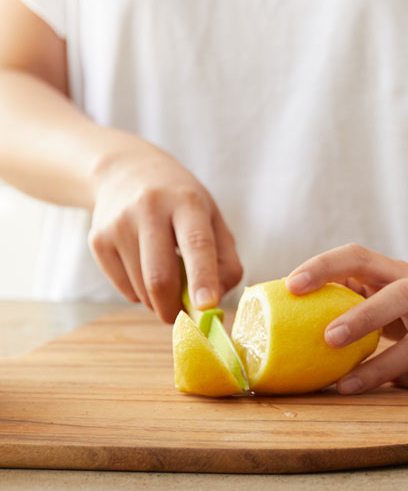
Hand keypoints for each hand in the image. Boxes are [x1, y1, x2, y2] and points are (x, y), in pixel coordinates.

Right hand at [88, 141, 242, 321]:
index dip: (203, 278)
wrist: (126, 172)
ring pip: (141, 289)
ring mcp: (118, 224)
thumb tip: (215, 303)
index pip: (197, 244)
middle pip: (160, 277)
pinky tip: (145, 270)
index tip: (207, 306)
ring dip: (159, 302)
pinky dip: (140, 294)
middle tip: (185, 317)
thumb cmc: (181, 203)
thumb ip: (226, 261)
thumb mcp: (213, 219)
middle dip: (175, 309)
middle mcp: (150, 209)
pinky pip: (123, 288)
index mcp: (187, 202)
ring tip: (168, 282)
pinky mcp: (98, 240)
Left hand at [285, 244, 407, 393]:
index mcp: (396, 270)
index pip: (358, 257)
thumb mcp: (384, 285)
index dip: (324, 266)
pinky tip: (394, 385)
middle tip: (328, 339)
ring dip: (382, 368)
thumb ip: (348, 290)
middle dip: (364, 317)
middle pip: (399, 297)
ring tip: (345, 385)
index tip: (292, 285)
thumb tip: (289, 305)